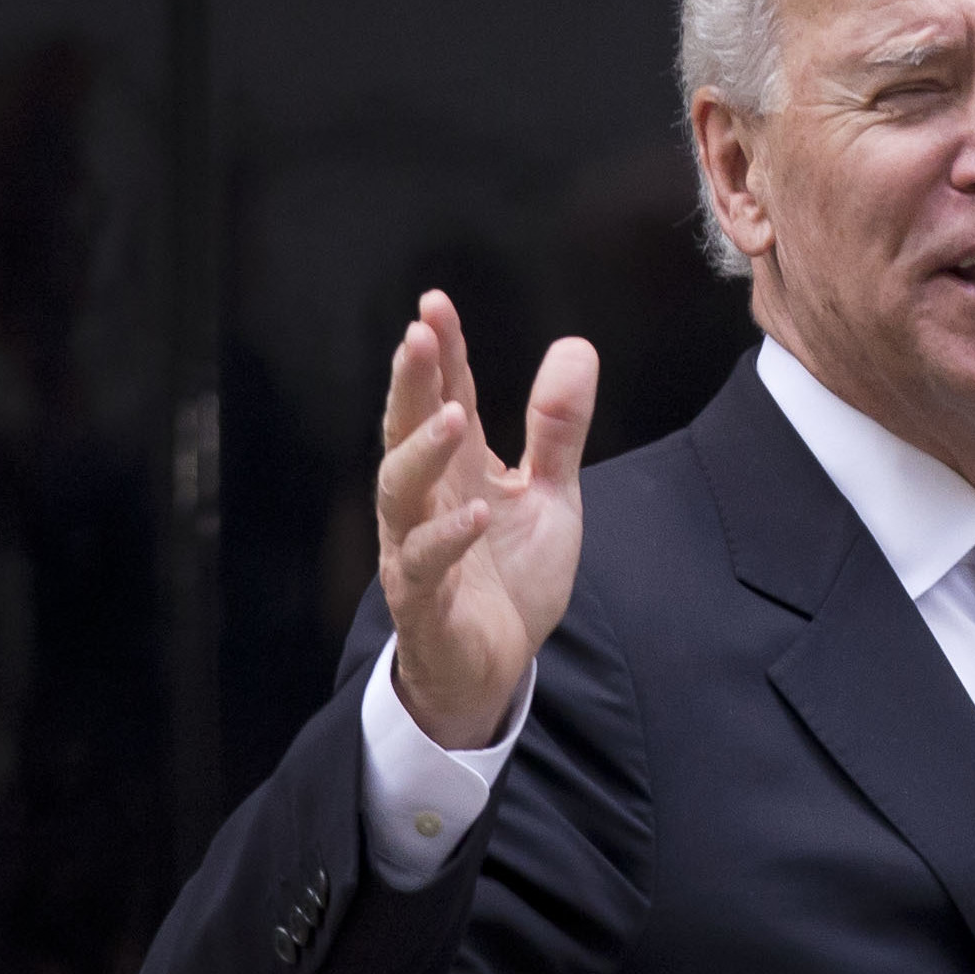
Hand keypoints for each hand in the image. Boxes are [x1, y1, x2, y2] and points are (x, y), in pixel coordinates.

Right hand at [376, 290, 596, 751]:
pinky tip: (474, 513)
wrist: (493, 669)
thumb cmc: (510, 576)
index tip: (434, 304)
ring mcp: (416, 548)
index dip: (442, 352)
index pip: (445, 396)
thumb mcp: (550, 495)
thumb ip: (558, 429)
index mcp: (457, 468)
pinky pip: (424, 564)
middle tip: (418, 335)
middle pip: (406, 430)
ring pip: (400, 491)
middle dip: (411, 382)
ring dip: (422, 452)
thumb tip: (575, 346)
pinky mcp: (424, 601)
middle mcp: (426, 499)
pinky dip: (446, 537)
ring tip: (450, 417)